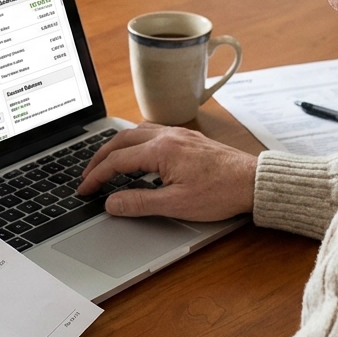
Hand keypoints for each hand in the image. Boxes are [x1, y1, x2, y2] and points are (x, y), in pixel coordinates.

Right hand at [77, 124, 256, 221]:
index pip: (117, 161)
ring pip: (136, 132)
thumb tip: (112, 203)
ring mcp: (179, 134)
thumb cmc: (221, 192)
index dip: (96, 176)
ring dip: (116, 146)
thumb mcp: (176, 204)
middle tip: (86, 175)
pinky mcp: (188, 138)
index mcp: (161, 150)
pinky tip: (137, 152)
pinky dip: (135, 141)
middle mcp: (167, 136)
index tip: (84, 189)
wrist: (253, 182)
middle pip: (121, 141)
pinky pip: (152, 132)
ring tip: (105, 162)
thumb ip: (139, 203)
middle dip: (99, 158)